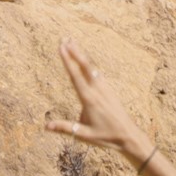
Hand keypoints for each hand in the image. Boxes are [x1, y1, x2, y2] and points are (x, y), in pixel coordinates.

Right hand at [46, 40, 152, 166]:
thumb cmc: (107, 137)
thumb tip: (46, 126)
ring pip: (91, 68)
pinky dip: (89, 65)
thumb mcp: (84, 135)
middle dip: (74, 51)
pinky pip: (98, 74)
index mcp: (89, 99)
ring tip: (73, 44)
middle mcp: (97, 90)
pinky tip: (87, 62)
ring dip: (82, 55)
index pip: (75, 76)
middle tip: (65, 38)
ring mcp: (105, 89)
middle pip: (84, 66)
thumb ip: (65, 129)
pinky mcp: (110, 91)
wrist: (129, 136)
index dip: (68, 60)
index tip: (61, 48)